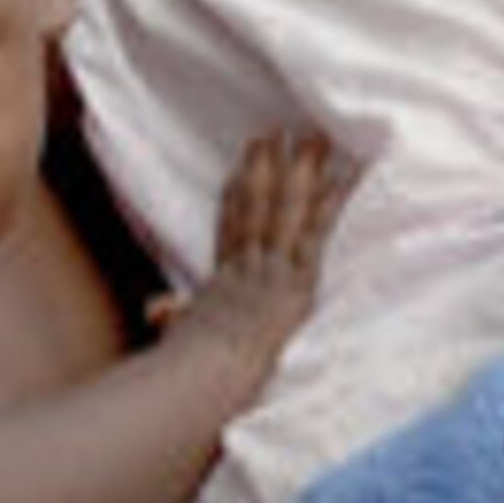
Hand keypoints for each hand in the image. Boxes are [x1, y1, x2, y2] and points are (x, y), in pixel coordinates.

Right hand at [151, 128, 358, 360]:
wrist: (208, 370)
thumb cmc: (191, 364)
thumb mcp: (178, 335)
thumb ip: (171, 317)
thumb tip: (158, 310)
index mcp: (222, 281)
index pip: (230, 228)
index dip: (236, 194)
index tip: (242, 166)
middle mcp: (248, 265)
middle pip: (257, 204)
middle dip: (267, 166)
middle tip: (274, 132)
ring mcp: (272, 268)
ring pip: (286, 208)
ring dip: (300, 169)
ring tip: (312, 137)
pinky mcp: (295, 279)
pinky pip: (316, 232)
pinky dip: (332, 203)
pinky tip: (345, 178)